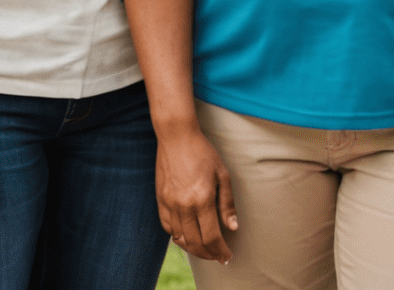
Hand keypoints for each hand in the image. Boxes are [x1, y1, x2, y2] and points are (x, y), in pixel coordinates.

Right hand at [156, 122, 237, 263]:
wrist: (177, 136)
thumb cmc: (203, 152)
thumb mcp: (222, 174)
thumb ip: (227, 203)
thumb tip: (233, 227)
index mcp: (202, 198)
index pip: (211, 236)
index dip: (220, 251)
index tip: (227, 256)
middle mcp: (184, 205)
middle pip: (195, 243)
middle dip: (208, 254)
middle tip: (218, 257)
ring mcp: (169, 204)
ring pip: (180, 239)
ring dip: (193, 249)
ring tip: (205, 250)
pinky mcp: (160, 200)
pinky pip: (168, 228)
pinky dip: (178, 237)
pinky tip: (187, 236)